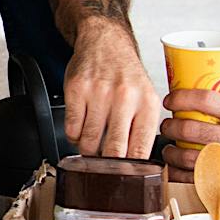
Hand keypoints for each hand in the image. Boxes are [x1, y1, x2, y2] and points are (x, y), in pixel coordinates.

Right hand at [63, 24, 161, 158]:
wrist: (105, 42)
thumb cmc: (127, 75)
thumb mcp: (147, 98)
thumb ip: (144, 129)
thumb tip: (137, 165)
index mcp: (148, 104)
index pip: (141, 150)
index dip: (131, 169)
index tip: (125, 177)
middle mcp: (126, 97)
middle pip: (114, 150)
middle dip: (108, 166)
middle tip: (105, 168)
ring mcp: (99, 93)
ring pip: (89, 142)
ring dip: (88, 150)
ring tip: (92, 144)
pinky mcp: (77, 89)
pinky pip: (71, 128)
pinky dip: (74, 135)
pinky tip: (82, 127)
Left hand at [159, 91, 219, 189]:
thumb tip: (198, 106)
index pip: (205, 99)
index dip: (181, 97)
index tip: (171, 100)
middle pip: (188, 128)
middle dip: (170, 126)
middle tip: (167, 126)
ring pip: (184, 155)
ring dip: (169, 151)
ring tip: (169, 149)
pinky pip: (189, 178)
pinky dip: (177, 172)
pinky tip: (176, 168)